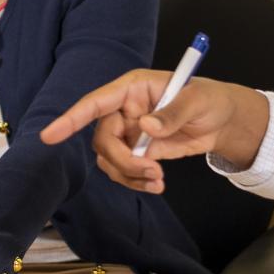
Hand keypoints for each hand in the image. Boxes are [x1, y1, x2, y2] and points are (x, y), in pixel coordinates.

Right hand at [39, 70, 269, 192]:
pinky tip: (156, 185)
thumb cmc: (211, 100)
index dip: (71, 118)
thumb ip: (173, 112)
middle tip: (150, 172)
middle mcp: (124, 110)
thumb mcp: (198, 101)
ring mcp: (129, 132)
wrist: (223, 121)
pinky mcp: (137, 150)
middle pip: (102, 139)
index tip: (50, 136)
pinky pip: (123, 170)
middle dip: (122, 161)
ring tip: (157, 181)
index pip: (95, 103)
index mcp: (132, 88)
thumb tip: (146, 126)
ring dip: (129, 174)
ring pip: (109, 159)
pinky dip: (135, 181)